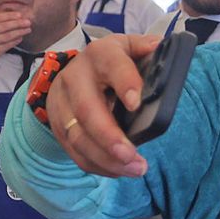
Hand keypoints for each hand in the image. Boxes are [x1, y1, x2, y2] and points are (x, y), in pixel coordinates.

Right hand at [46, 33, 160, 177]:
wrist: (74, 72)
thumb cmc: (112, 63)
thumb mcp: (127, 48)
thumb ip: (145, 48)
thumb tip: (162, 47)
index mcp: (100, 55)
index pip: (111, 65)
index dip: (124, 82)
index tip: (137, 103)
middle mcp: (75, 77)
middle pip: (87, 110)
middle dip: (109, 137)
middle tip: (132, 157)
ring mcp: (62, 104)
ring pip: (78, 137)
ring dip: (106, 158)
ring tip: (134, 169)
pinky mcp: (58, 127)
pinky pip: (74, 152)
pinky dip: (97, 165)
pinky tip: (119, 171)